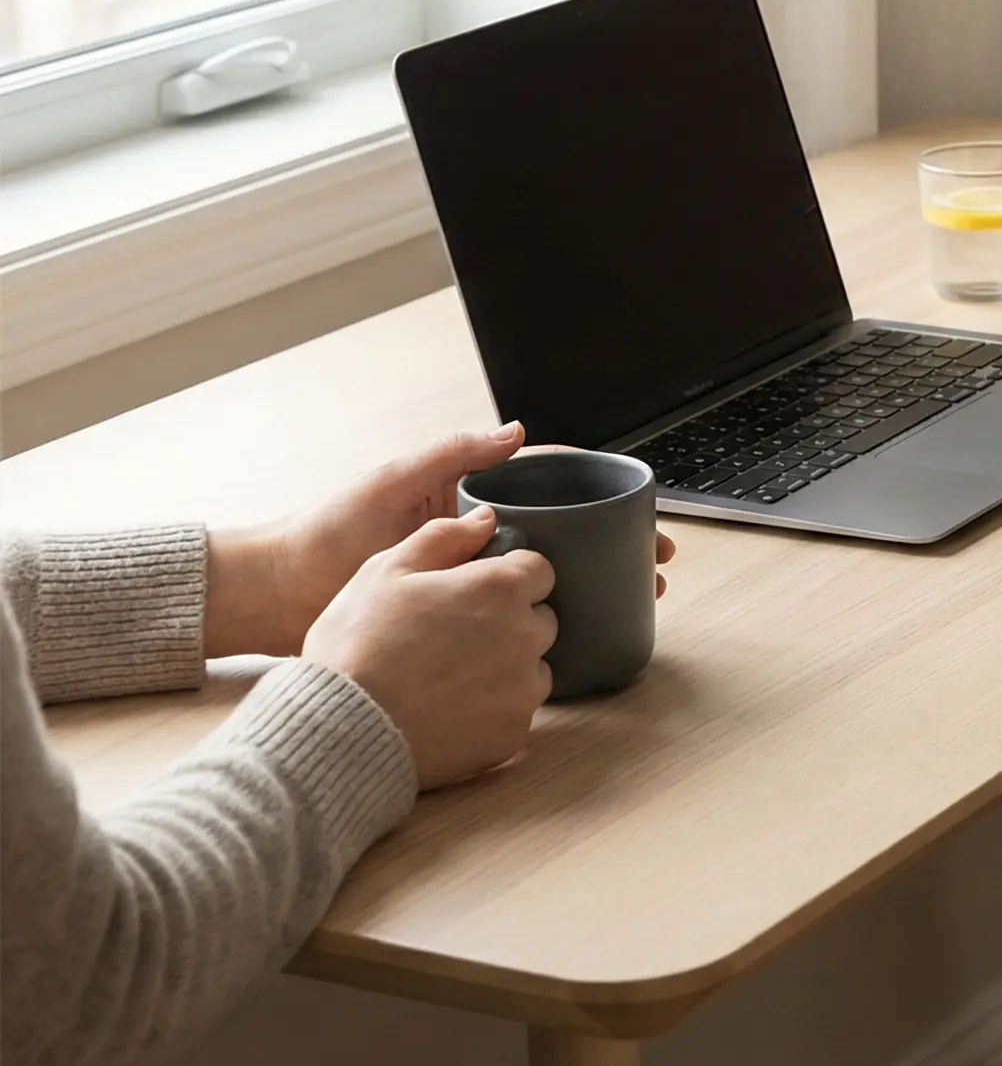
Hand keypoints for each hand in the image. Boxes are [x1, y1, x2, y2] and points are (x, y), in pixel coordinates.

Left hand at [206, 426, 679, 657]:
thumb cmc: (329, 530)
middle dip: (617, 542)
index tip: (637, 506)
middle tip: (656, 560)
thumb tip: (517, 433)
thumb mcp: (393, 480)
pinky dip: (559, 620)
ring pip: (553, 574)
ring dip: (600, 582)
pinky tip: (588, 633)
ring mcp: (471, 576)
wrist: (282, 593)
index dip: (599, 490)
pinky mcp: (459, 616)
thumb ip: (452, 455)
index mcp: (470, 495)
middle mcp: (479, 534)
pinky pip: (519, 614)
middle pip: (567, 531)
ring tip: (638, 596)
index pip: (551, 482)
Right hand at [301, 506, 557, 787]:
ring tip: (447, 676)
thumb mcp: (385, 571)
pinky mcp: (514, 733)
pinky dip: (493, 709)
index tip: (472, 591)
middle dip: (507, 621)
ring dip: (505, 667)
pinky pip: (517, 711)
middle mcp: (525, 636)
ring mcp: (524, 689)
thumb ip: (443, 538)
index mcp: (499, 588)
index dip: (505, 577)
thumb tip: (485, 518)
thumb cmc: (356, 643)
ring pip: (532, 668)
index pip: (538, 570)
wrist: (340, 729)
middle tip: (452, 636)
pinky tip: (449, 709)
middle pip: (539, 619)